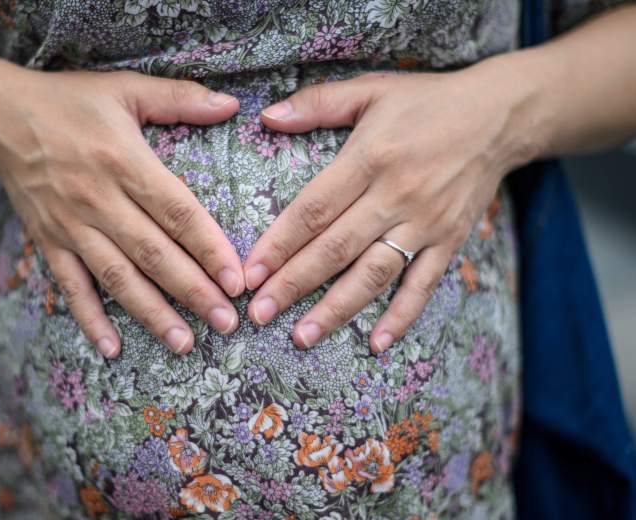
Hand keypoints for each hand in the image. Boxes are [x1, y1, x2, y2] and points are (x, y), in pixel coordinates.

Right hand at [0, 60, 245, 357]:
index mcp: (124, 162)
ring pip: (117, 278)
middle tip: (227, 323)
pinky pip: (70, 286)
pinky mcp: (49, 241)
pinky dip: (90, 318)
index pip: (177, 213)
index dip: (209, 248)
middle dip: (194, 293)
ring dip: (152, 314)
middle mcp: (98, 200)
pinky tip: (111, 348)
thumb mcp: (126, 87)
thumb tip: (231, 104)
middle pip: (154, 254)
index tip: (237, 280)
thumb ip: (180, 97)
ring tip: (184, 344)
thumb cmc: (69, 102)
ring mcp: (71, 226)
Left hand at [243, 66, 533, 352]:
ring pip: (374, 274)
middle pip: (336, 249)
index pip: (314, 210)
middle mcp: (395, 196)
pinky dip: (401, 316)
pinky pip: (423, 285)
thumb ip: (317, 103)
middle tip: (259, 314)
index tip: (249, 273)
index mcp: (370, 158)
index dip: (279, 244)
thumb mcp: (370, 89)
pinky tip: (376, 344)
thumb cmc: (426, 102)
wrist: (499, 115)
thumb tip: (266, 117)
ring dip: (336, 309)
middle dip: (293, 284)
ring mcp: (425, 223)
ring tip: (302, 337)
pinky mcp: (450, 241)